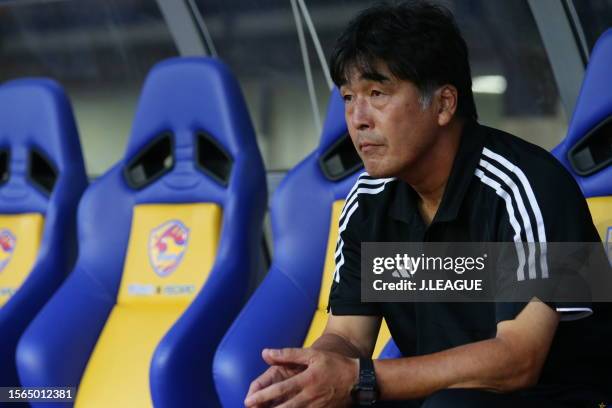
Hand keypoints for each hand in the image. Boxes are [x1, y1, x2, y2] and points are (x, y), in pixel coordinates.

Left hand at [244, 348, 358, 407]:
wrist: (359, 380)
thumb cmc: (334, 364)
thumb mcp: (312, 354)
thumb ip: (288, 354)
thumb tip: (266, 352)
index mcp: (306, 379)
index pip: (280, 389)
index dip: (263, 396)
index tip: (248, 400)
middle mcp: (310, 396)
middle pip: (285, 407)